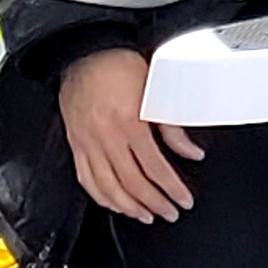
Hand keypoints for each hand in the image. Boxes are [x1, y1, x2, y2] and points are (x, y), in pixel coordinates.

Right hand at [60, 49, 205, 223]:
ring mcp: (88, 143)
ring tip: (146, 216)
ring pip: (108, 188)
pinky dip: (102, 197)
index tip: (183, 200)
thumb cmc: (119, 64)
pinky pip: (87, 179)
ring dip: (129, 207)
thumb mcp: (155, 89)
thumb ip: (172, 125)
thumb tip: (192, 151)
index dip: (172, 189)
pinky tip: (114, 204)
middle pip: (133, 183)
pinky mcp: (76, 144)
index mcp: (130, 122)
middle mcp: (107, 137)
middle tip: (169, 212)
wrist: (86, 51)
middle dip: (155, 203)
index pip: (155, 168)